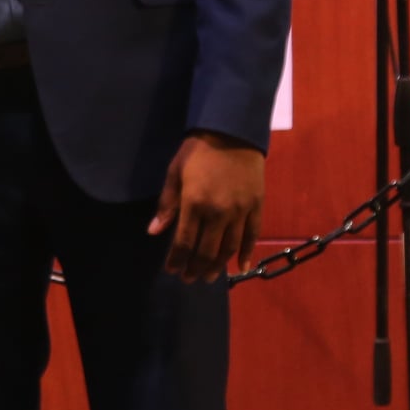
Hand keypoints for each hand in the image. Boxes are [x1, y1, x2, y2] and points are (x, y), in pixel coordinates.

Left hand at [148, 132, 265, 282]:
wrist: (232, 131)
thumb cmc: (198, 150)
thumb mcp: (175, 173)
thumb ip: (166, 205)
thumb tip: (154, 232)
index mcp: (194, 204)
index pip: (183, 242)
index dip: (177, 260)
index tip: (171, 271)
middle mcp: (217, 212)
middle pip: (206, 251)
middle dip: (195, 268)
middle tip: (188, 278)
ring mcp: (239, 211)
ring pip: (228, 248)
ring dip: (217, 266)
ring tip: (208, 277)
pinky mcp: (256, 206)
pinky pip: (251, 236)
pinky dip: (246, 254)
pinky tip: (239, 267)